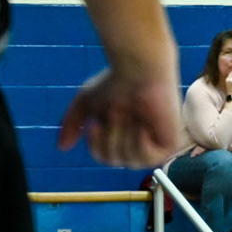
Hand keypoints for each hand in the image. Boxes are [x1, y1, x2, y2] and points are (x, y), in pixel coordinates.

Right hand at [59, 63, 181, 167]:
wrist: (140, 70)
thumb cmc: (115, 82)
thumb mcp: (86, 103)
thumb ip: (72, 123)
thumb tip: (63, 147)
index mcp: (120, 135)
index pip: (102, 156)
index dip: (95, 144)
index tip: (96, 125)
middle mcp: (138, 141)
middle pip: (113, 160)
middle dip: (112, 135)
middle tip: (120, 113)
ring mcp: (154, 143)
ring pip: (128, 161)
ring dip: (125, 136)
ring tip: (133, 115)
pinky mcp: (169, 143)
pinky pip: (148, 159)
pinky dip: (141, 142)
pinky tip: (143, 126)